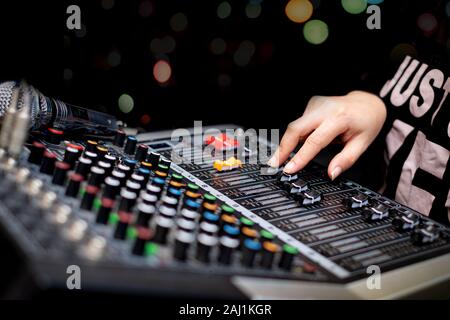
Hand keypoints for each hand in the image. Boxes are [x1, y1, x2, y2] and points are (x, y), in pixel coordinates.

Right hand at [268, 91, 386, 179]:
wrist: (367, 102)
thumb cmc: (366, 122)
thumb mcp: (362, 144)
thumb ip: (346, 160)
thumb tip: (332, 174)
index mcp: (339, 119)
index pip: (315, 141)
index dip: (300, 157)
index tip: (290, 169)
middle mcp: (325, 109)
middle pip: (295, 128)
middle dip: (282, 147)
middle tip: (274, 164)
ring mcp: (316, 104)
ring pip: (295, 126)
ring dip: (288, 143)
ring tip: (285, 158)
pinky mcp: (312, 104)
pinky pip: (300, 123)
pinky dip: (298, 135)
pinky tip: (306, 139)